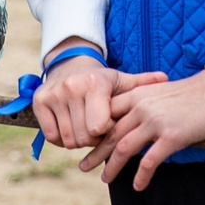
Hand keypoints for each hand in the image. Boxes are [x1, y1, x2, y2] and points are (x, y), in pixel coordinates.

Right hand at [30, 37, 166, 151]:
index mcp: (95, 84)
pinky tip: (69, 127)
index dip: (107, 132)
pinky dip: (61, 139)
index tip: (109, 124)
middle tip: (96, 128)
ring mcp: (53, 95)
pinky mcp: (39, 101)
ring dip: (78, 140)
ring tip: (84, 126)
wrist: (70, 64)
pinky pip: (51, 137)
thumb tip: (165, 78)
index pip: (100, 128)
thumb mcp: (121, 80)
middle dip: (93, 140)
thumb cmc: (101, 80)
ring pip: (68, 140)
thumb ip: (142, 83)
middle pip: (84, 137)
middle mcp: (71, 88)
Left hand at [84, 70, 204, 189]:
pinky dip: (141, 176)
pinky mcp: (171, 136)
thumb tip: (135, 121)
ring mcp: (156, 122)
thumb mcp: (162, 92)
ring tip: (106, 179)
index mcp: (138, 94)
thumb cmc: (195, 92)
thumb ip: (146, 104)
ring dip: (112, 167)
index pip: (107, 114)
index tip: (89, 144)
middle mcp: (142, 107)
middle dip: (95, 152)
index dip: (95, 131)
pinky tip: (138, 186)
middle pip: (110, 133)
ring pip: (123, 148)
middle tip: (84, 166)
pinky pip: (149, 161)